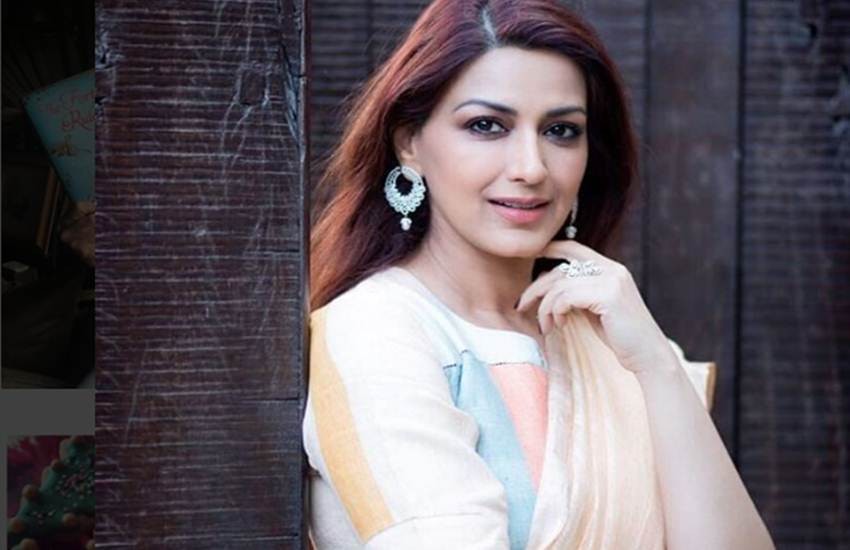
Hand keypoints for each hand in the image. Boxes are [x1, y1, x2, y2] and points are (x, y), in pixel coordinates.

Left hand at [516, 240, 675, 374]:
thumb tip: (550, 290)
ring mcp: (611, 280)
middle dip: (536, 288)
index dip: (549, 249)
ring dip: (544, 307)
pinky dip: (555, 311)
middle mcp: (612, 270)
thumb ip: (579, 294)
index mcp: (611, 269)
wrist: (649, 356)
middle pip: (560, 268)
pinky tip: (558, 325)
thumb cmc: (621, 337)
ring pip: (560, 284)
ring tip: (546, 326)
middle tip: (521, 306)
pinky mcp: (608, 295)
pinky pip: (566, 297)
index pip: (574, 247)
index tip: (530, 258)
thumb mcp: (596, 309)